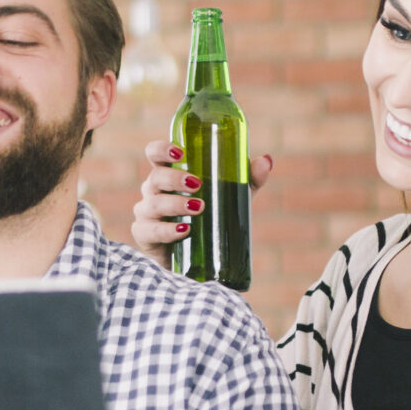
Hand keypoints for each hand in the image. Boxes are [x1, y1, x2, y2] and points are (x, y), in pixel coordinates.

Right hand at [130, 139, 275, 264]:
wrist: (199, 260)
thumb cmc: (211, 219)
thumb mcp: (232, 198)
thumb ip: (248, 180)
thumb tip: (266, 160)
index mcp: (169, 174)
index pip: (155, 154)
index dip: (161, 149)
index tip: (180, 152)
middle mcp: (153, 191)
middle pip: (155, 177)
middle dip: (175, 179)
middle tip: (197, 184)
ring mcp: (146, 213)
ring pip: (153, 203)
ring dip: (175, 204)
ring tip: (199, 207)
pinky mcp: (145, 236)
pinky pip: (150, 230)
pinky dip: (167, 230)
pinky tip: (184, 230)